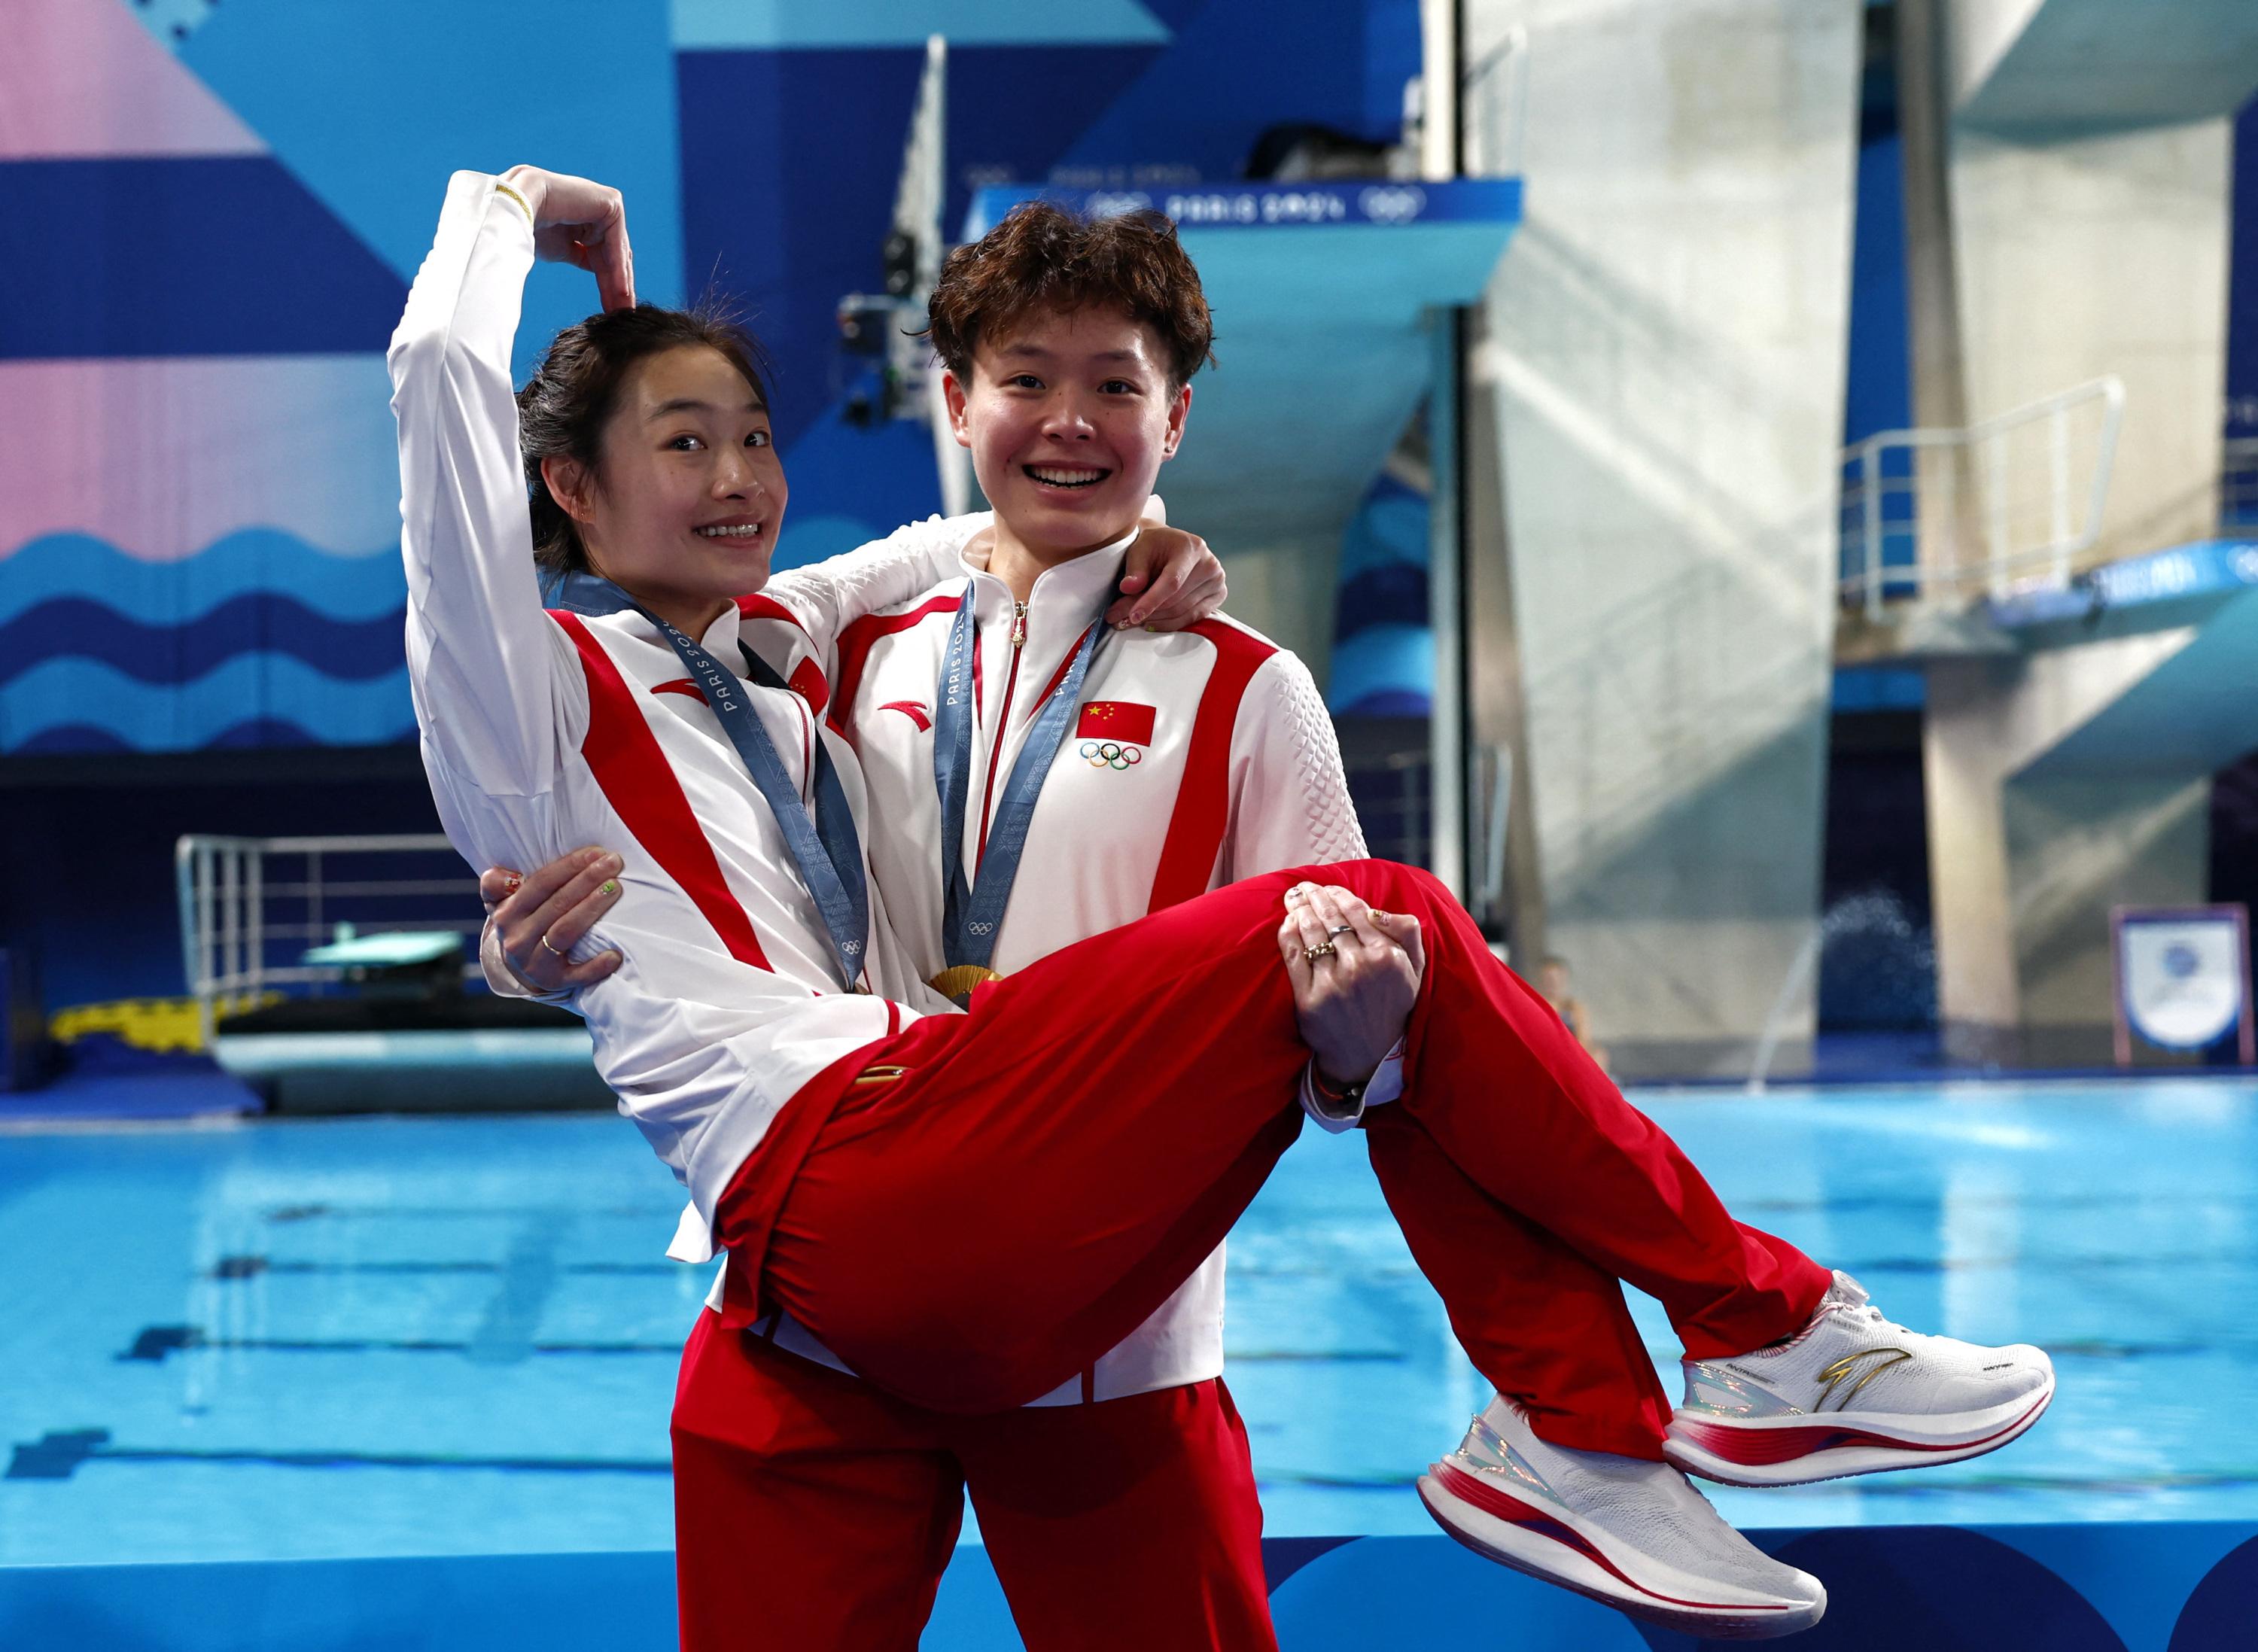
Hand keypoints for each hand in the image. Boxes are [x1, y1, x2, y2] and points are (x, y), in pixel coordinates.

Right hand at [481, 846, 625, 993]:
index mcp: (506, 913)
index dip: (568, 866)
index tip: (595, 852)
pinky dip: (596, 966)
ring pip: (566, 931)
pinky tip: (615, 955)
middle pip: (557, 904)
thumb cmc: (521, 923)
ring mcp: (535, 963)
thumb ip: (496, 883)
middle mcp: (517, 938)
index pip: (539, 884)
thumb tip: (507, 875)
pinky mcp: (554, 982)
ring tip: (615, 888)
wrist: (521, 968)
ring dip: (592, 908)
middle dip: (588, 880)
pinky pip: (577, 975)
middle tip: (613, 863)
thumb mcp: (501, 902)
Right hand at [498, 165, 635, 310]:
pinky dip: (618, 268)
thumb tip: (593, 270)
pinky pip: (617, 242)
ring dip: (620, 282)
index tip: (612, 310)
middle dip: (617, 287)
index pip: (602, 256)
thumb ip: (581, 257)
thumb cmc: (530, 224)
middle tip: (623, 315)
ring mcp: (606, 204)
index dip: (607, 284)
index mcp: (585, 219)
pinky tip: (620, 291)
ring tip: (622, 309)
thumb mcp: (561, 249)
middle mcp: (598, 210)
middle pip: (612, 256)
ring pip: (617, 251)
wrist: (520, 204)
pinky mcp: (612, 202)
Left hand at [1107, 524, 1224, 630]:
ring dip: (1154, 620)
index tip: (1133, 615)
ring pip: (1181, 612)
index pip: (1173, 581)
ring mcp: (1217, 581)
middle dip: (1146, 612)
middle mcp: (1209, 564)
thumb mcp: (1139, 550)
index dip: (1152, 600)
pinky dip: (1169, 624)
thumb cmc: (1154, 547)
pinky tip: (1151, 623)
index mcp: (1192, 547)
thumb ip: (1135, 569)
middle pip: (1176, 600)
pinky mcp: (1218, 595)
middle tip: (1118, 619)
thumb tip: (1128, 588)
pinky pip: (1192, 618)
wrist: (1171, 546)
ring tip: (1129, 621)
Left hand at [1277, 882, 1423, 1083]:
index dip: (1338, 895)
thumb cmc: (1391, 1006)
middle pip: (1330, 918)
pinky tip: (1287, 923)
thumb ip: (1407, 933)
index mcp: (1386, 956)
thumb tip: (1379, 909)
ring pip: (1311, 933)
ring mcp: (1332, 983)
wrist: (1367, 1055)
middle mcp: (1359, 967)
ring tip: (1294, 898)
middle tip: (1304, 886)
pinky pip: (1294, 956)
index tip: (1328, 888)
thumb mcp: (1415, 971)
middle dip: (1314, 896)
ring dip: (1299, 909)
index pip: (1356, 912)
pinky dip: (1288, 934)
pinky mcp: (1308, 999)